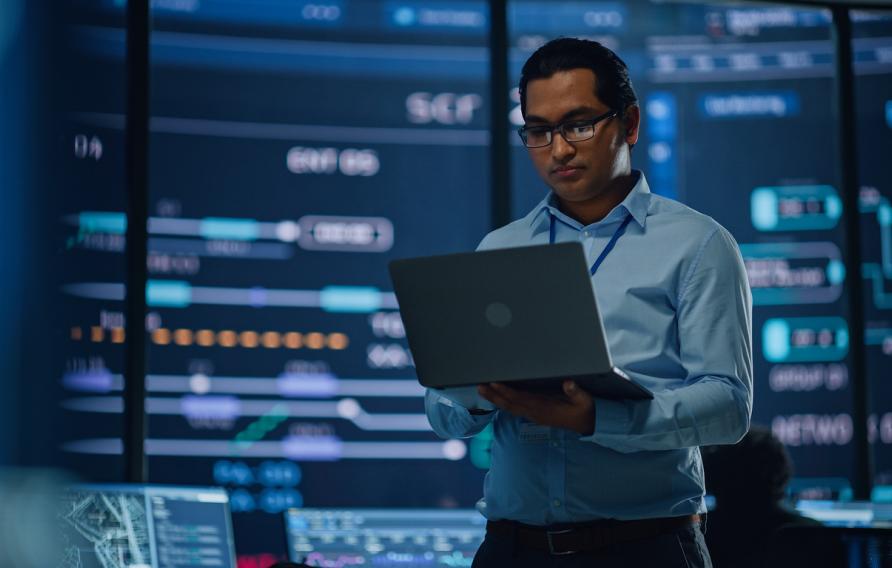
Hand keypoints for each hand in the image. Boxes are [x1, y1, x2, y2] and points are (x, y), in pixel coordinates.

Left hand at [477, 381, 594, 434]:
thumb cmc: (583, 411)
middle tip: (480, 386)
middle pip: (510, 404)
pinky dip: (503, 403)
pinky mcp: (534, 415)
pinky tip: (496, 398)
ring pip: (510, 408)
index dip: (506, 391)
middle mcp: (536, 412)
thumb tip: (568, 383)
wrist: (586, 427)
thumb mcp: (584, 401)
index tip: (495, 383)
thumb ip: (576, 392)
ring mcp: (534, 415)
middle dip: (494, 395)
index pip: (521, 398)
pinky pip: (515, 409)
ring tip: (482, 390)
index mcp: (544, 407)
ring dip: (495, 399)